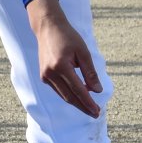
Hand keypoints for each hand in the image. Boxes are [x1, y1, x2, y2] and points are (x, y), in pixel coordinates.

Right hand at [27, 0, 102, 116]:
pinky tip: (79, 97)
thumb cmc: (68, 37)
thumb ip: (90, 72)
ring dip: (77, 103)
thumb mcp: (83, 52)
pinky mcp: (43, 76)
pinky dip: (69, 95)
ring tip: (90, 108)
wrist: (48, 28)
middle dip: (83, 106)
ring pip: (63, 95)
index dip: (88, 102)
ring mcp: (45, 76)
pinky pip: (59, 90)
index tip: (97, 110)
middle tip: (96, 113)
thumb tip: (97, 90)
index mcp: (61, 66)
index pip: (78, 90)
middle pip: (69, 97)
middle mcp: (50, 73)